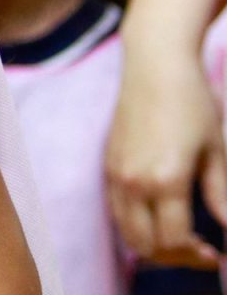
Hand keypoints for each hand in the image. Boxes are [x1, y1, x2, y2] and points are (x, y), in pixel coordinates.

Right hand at [106, 52, 226, 267]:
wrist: (154, 65)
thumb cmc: (192, 103)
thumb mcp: (217, 152)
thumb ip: (222, 197)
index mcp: (165, 180)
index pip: (174, 241)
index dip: (196, 255)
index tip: (214, 253)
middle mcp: (133, 181)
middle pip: (145, 245)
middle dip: (174, 258)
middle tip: (199, 250)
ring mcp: (115, 173)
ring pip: (126, 232)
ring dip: (152, 244)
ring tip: (178, 236)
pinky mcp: (107, 163)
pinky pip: (117, 210)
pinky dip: (135, 224)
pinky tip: (158, 213)